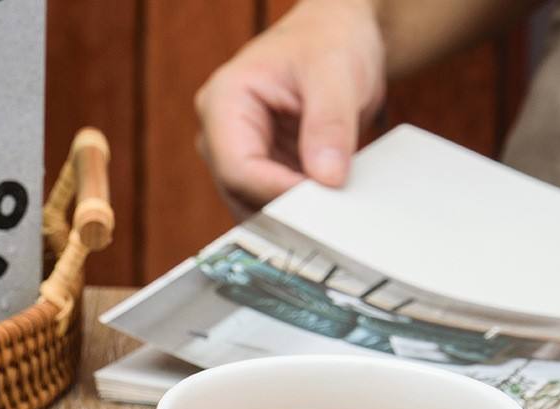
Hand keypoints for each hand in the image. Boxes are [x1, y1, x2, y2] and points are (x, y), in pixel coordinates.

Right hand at [195, 0, 385, 216]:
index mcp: (224, 102)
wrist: (337, 41)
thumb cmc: (329, 43)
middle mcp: (222, 136)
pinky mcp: (262, 174)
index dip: (279, 193)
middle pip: (243, 197)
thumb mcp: (336, 73)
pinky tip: (328, 208)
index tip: (321, 202)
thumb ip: (330, 125)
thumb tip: (326, 178)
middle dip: (288, 211)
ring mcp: (240, 158)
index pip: (238, 170)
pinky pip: (275, 208)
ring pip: (257, 210)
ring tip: (334, 209)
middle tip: (334, 216)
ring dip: (295, 217)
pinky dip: (301, 214)